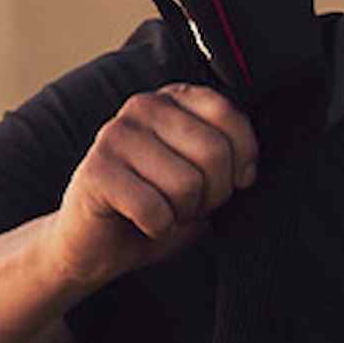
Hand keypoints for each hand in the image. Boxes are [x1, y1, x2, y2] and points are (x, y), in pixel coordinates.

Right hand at [49, 83, 257, 290]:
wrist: (98, 242)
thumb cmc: (158, 206)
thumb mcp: (207, 178)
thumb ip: (229, 159)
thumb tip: (247, 170)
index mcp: (174, 100)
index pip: (230, 116)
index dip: (240, 162)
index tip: (226, 181)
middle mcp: (143, 107)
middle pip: (214, 152)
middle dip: (213, 194)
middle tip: (187, 202)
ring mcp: (115, 134)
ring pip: (187, 184)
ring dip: (182, 213)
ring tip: (162, 209)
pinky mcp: (96, 170)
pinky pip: (155, 210)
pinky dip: (158, 228)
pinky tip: (140, 221)